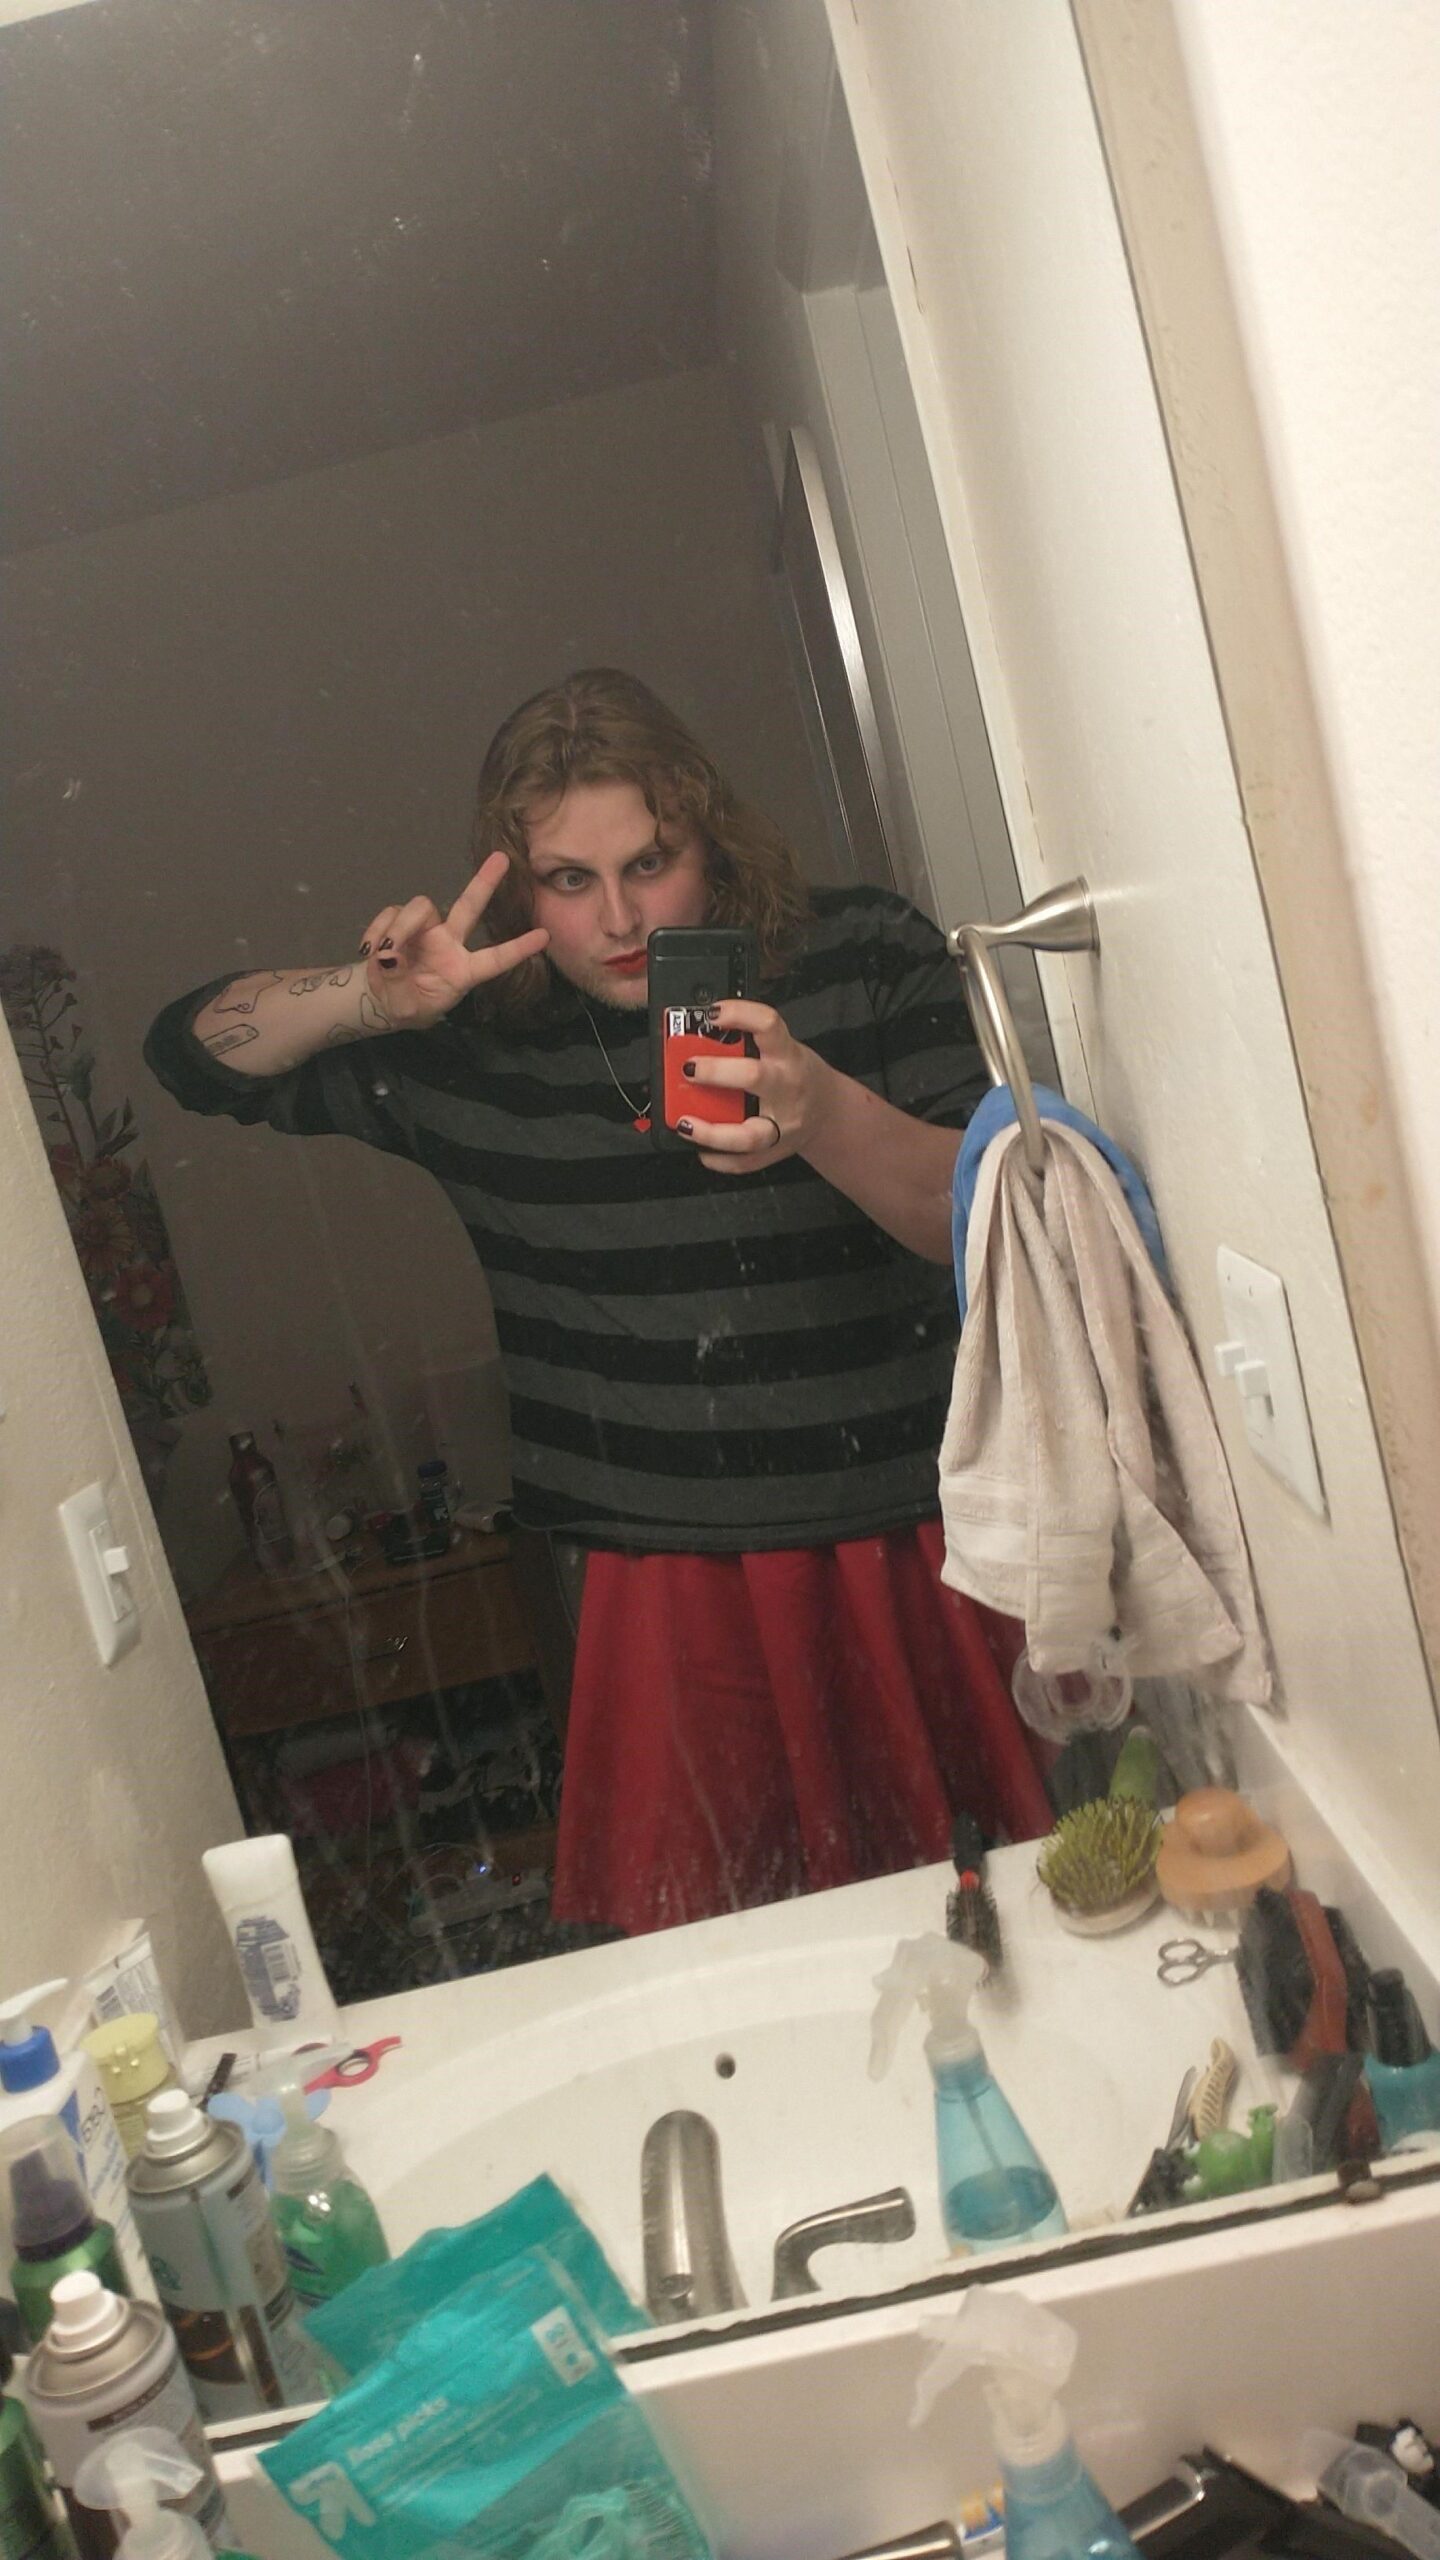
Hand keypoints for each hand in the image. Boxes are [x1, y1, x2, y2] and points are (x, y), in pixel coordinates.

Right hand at [360, 852, 548, 1028]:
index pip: (494, 959)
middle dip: (484, 883)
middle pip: (469, 907)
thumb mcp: (410, 1010)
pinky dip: (377, 930)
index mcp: (463, 970)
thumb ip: (402, 986)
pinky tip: (368, 950)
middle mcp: (450, 943)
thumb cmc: (409, 1004)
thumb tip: (390, 956)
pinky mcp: (400, 922)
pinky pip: (391, 914)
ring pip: (421, 908)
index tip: (544, 937)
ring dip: (401, 928)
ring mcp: (426, 930)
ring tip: (384, 954)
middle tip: (502, 859)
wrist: (382, 999)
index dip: (517, 949)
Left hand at [676, 998, 834, 1173]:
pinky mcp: (776, 1150)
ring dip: (711, 1132)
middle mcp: (787, 1088)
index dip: (739, 1014)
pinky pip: (745, 1162)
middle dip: (716, 1071)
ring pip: (748, 1135)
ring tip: (684, 1123)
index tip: (712, 1015)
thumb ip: (748, 1043)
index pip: (768, 1025)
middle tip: (689, 1069)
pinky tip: (702, 1151)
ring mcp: (782, 1124)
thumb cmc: (797, 1074)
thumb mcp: (782, 1049)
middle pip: (754, 1077)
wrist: (828, 1110)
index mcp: (788, 1055)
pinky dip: (719, 1159)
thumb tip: (698, 1035)